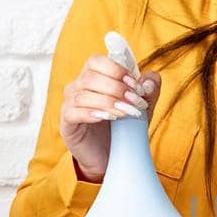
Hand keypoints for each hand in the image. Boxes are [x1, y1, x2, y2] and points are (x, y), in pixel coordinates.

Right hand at [59, 43, 160, 181]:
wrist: (111, 156)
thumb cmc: (123, 128)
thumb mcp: (142, 108)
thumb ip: (149, 91)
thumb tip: (149, 81)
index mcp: (94, 77)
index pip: (97, 60)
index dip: (117, 70)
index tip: (135, 85)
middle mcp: (78, 87)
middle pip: (90, 76)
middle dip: (116, 88)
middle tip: (134, 102)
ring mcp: (70, 104)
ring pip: (82, 94)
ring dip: (108, 102)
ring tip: (124, 113)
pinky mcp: (66, 123)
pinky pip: (73, 112)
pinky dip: (91, 113)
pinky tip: (106, 118)